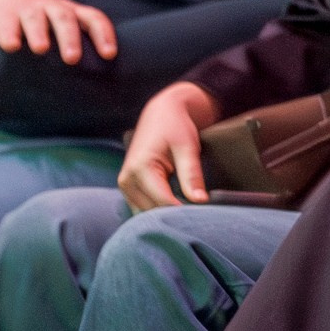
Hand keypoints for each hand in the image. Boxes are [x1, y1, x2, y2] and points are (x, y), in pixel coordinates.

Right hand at [0, 0, 118, 64]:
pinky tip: (11, 47)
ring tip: (41, 49)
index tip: (109, 54)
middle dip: (70, 38)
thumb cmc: (47, 25)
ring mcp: (30, 10)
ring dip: (39, 33)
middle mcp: (54, 8)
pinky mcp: (5, 16)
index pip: (94, 18)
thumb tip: (97, 84)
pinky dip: (9, 34)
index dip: (104, 34)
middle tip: (72, 59)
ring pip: (36, 18)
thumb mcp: (65, 30)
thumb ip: (78, 48)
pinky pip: (8, 23)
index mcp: (74, 12)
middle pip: (65, 18)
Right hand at [121, 83, 219, 209]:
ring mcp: (125, 186)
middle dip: (175, 216)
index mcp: (139, 169)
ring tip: (190, 213)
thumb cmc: (175, 127)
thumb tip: (201, 201)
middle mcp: (127, 180)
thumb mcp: (187, 147)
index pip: (163, 202)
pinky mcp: (129, 188)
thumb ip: (192, 175)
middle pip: (153, 211)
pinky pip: (143, 208)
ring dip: (166, 216)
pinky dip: (159, 211)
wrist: (161, 113)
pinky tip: (178, 208)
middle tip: (200, 217)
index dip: (185, 211)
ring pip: (146, 214)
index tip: (204, 215)